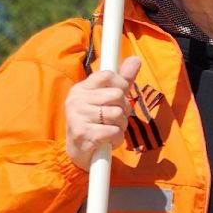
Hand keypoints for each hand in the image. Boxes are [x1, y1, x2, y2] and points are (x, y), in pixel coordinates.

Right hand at [63, 56, 142, 171]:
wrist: (80, 152)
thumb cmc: (96, 123)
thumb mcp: (107, 99)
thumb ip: (122, 80)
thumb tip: (136, 59)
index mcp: (81, 89)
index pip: (107, 74)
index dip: (121, 85)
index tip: (119, 98)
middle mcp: (76, 100)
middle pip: (117, 95)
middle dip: (123, 110)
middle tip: (115, 119)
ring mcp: (77, 116)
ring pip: (117, 114)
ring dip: (120, 126)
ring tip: (110, 130)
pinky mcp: (83, 134)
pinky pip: (114, 131)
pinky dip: (117, 138)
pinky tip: (107, 141)